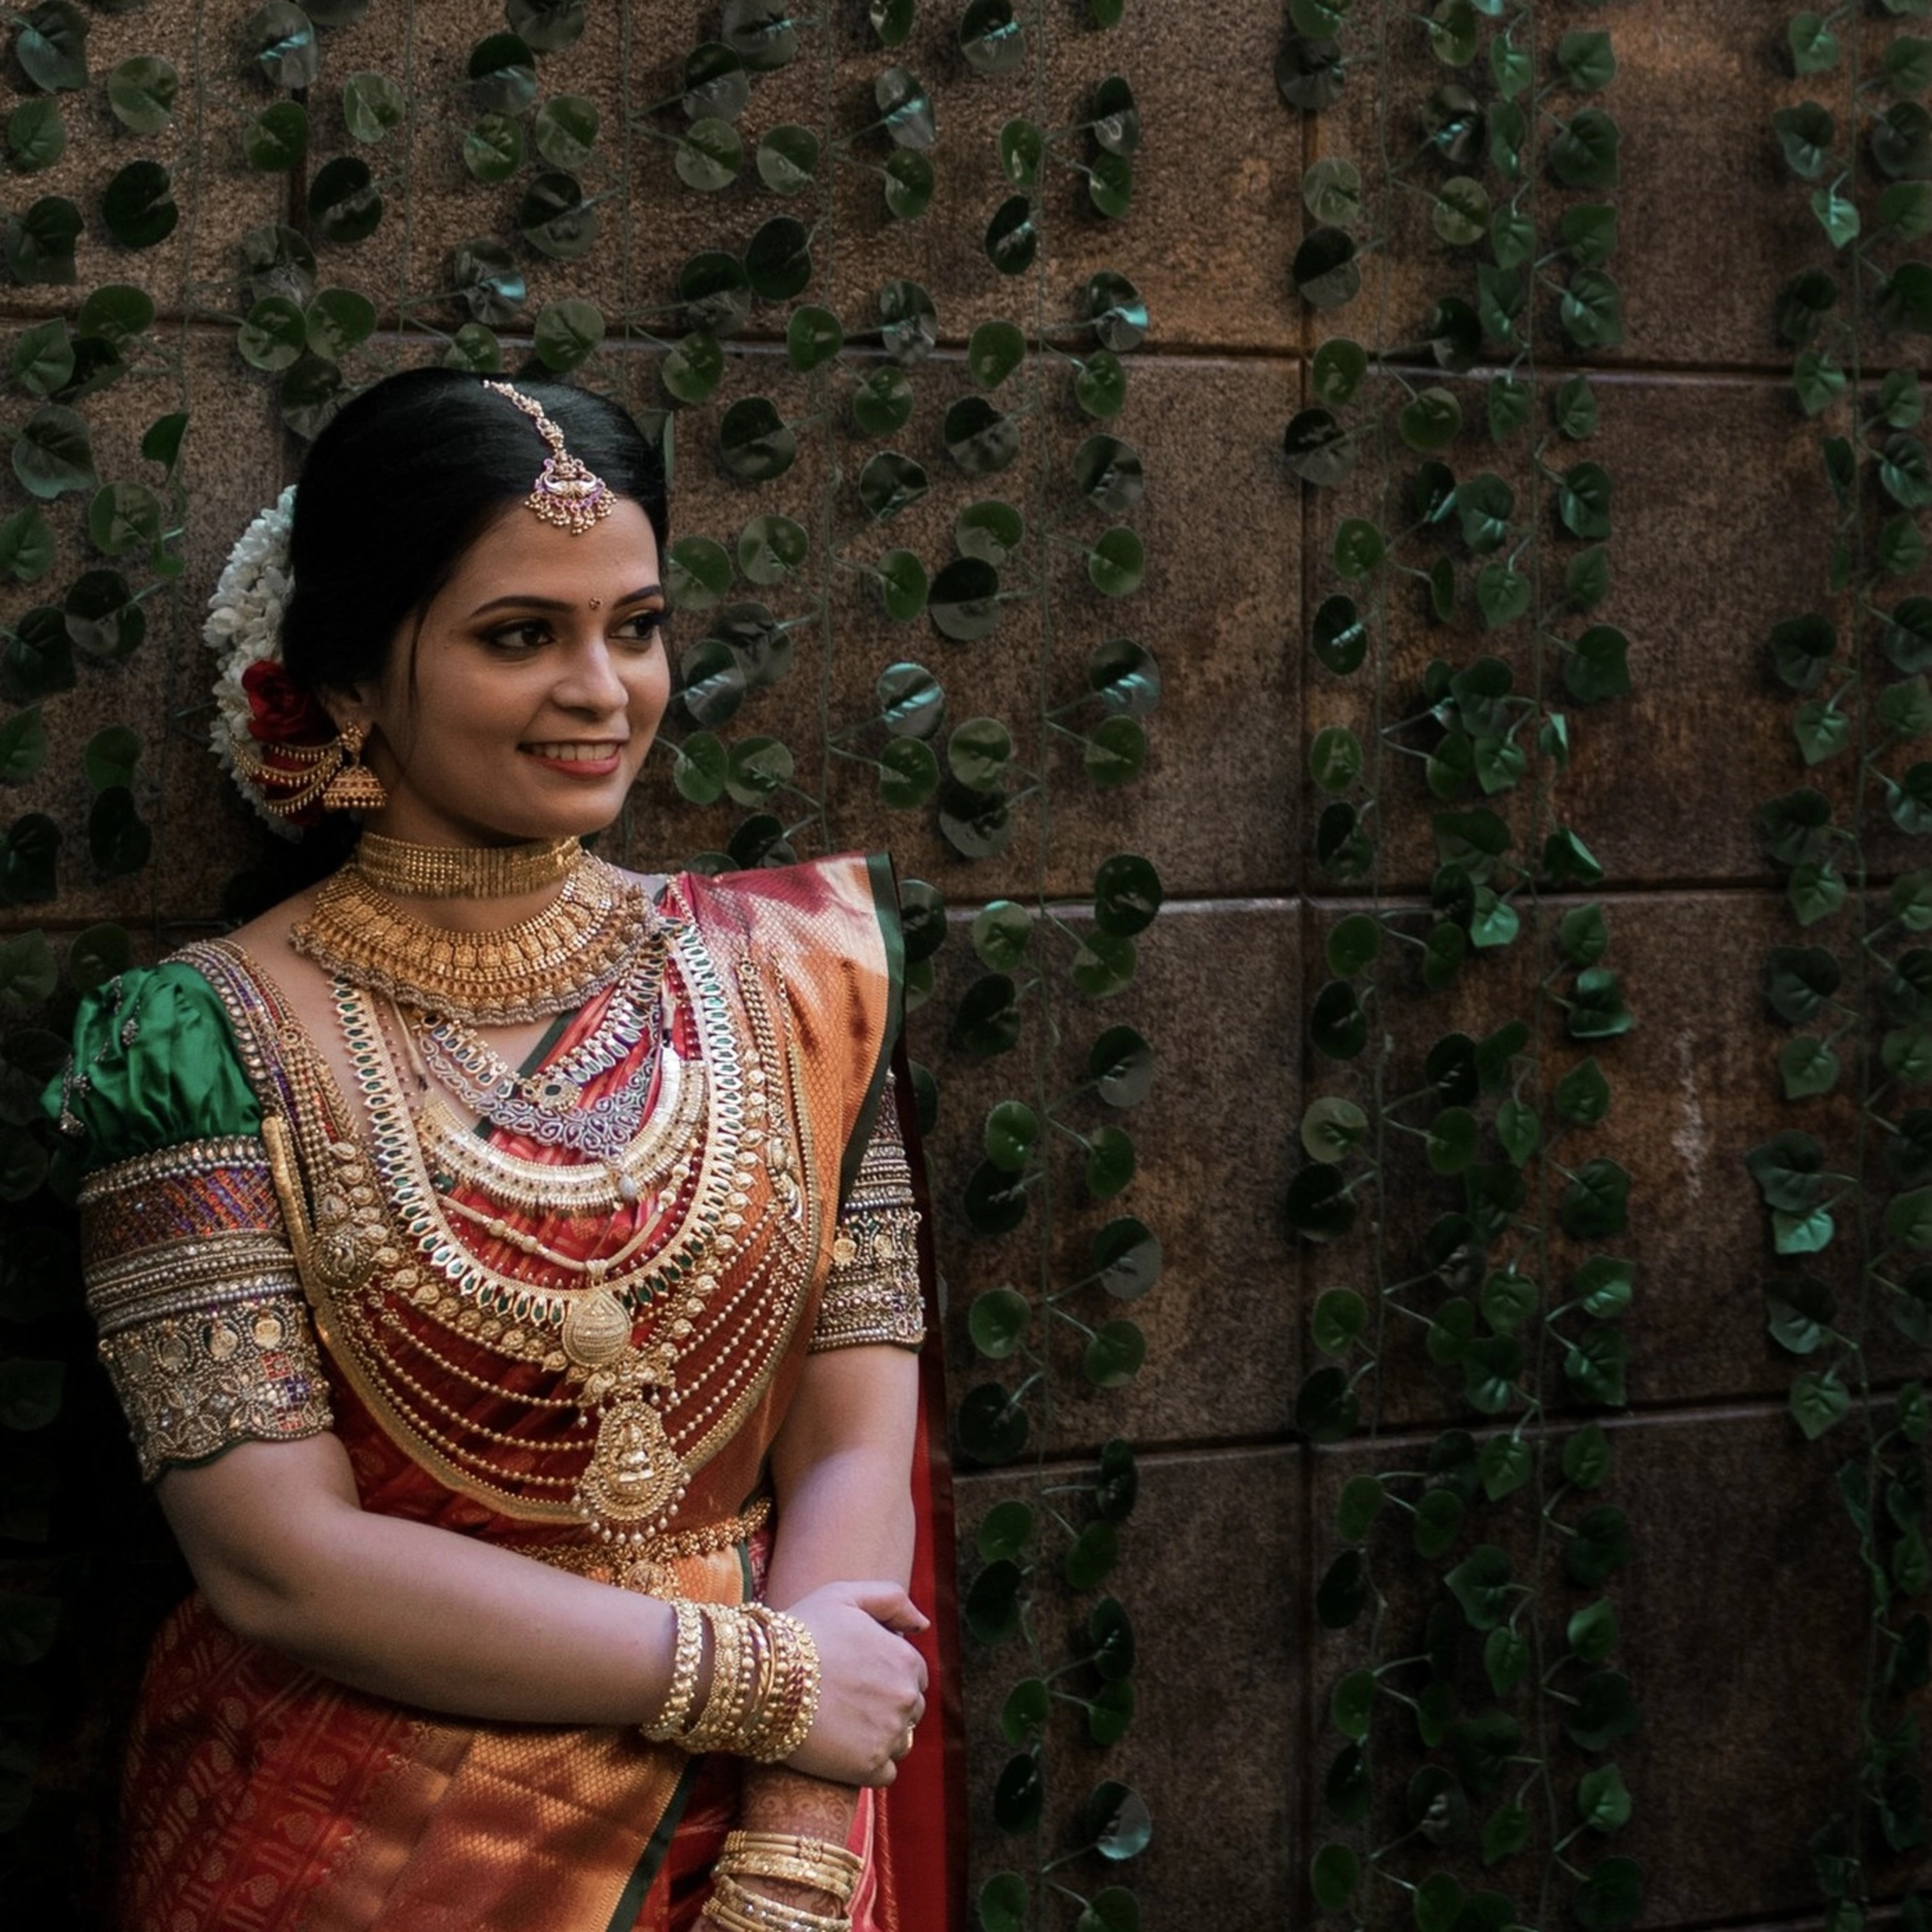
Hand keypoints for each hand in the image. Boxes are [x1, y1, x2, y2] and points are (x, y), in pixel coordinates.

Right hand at [782, 1580, 928, 1785]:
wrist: (762, 1680)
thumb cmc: (801, 1632)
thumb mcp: (845, 1595)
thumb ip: (891, 1599)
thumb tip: (921, 1624)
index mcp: (906, 1659)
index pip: (915, 1674)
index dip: (887, 1674)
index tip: (859, 1677)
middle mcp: (906, 1698)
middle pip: (910, 1710)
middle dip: (886, 1706)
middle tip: (847, 1701)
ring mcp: (889, 1735)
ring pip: (900, 1742)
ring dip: (879, 1737)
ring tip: (842, 1725)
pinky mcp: (869, 1768)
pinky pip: (885, 1773)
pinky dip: (868, 1766)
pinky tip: (841, 1750)